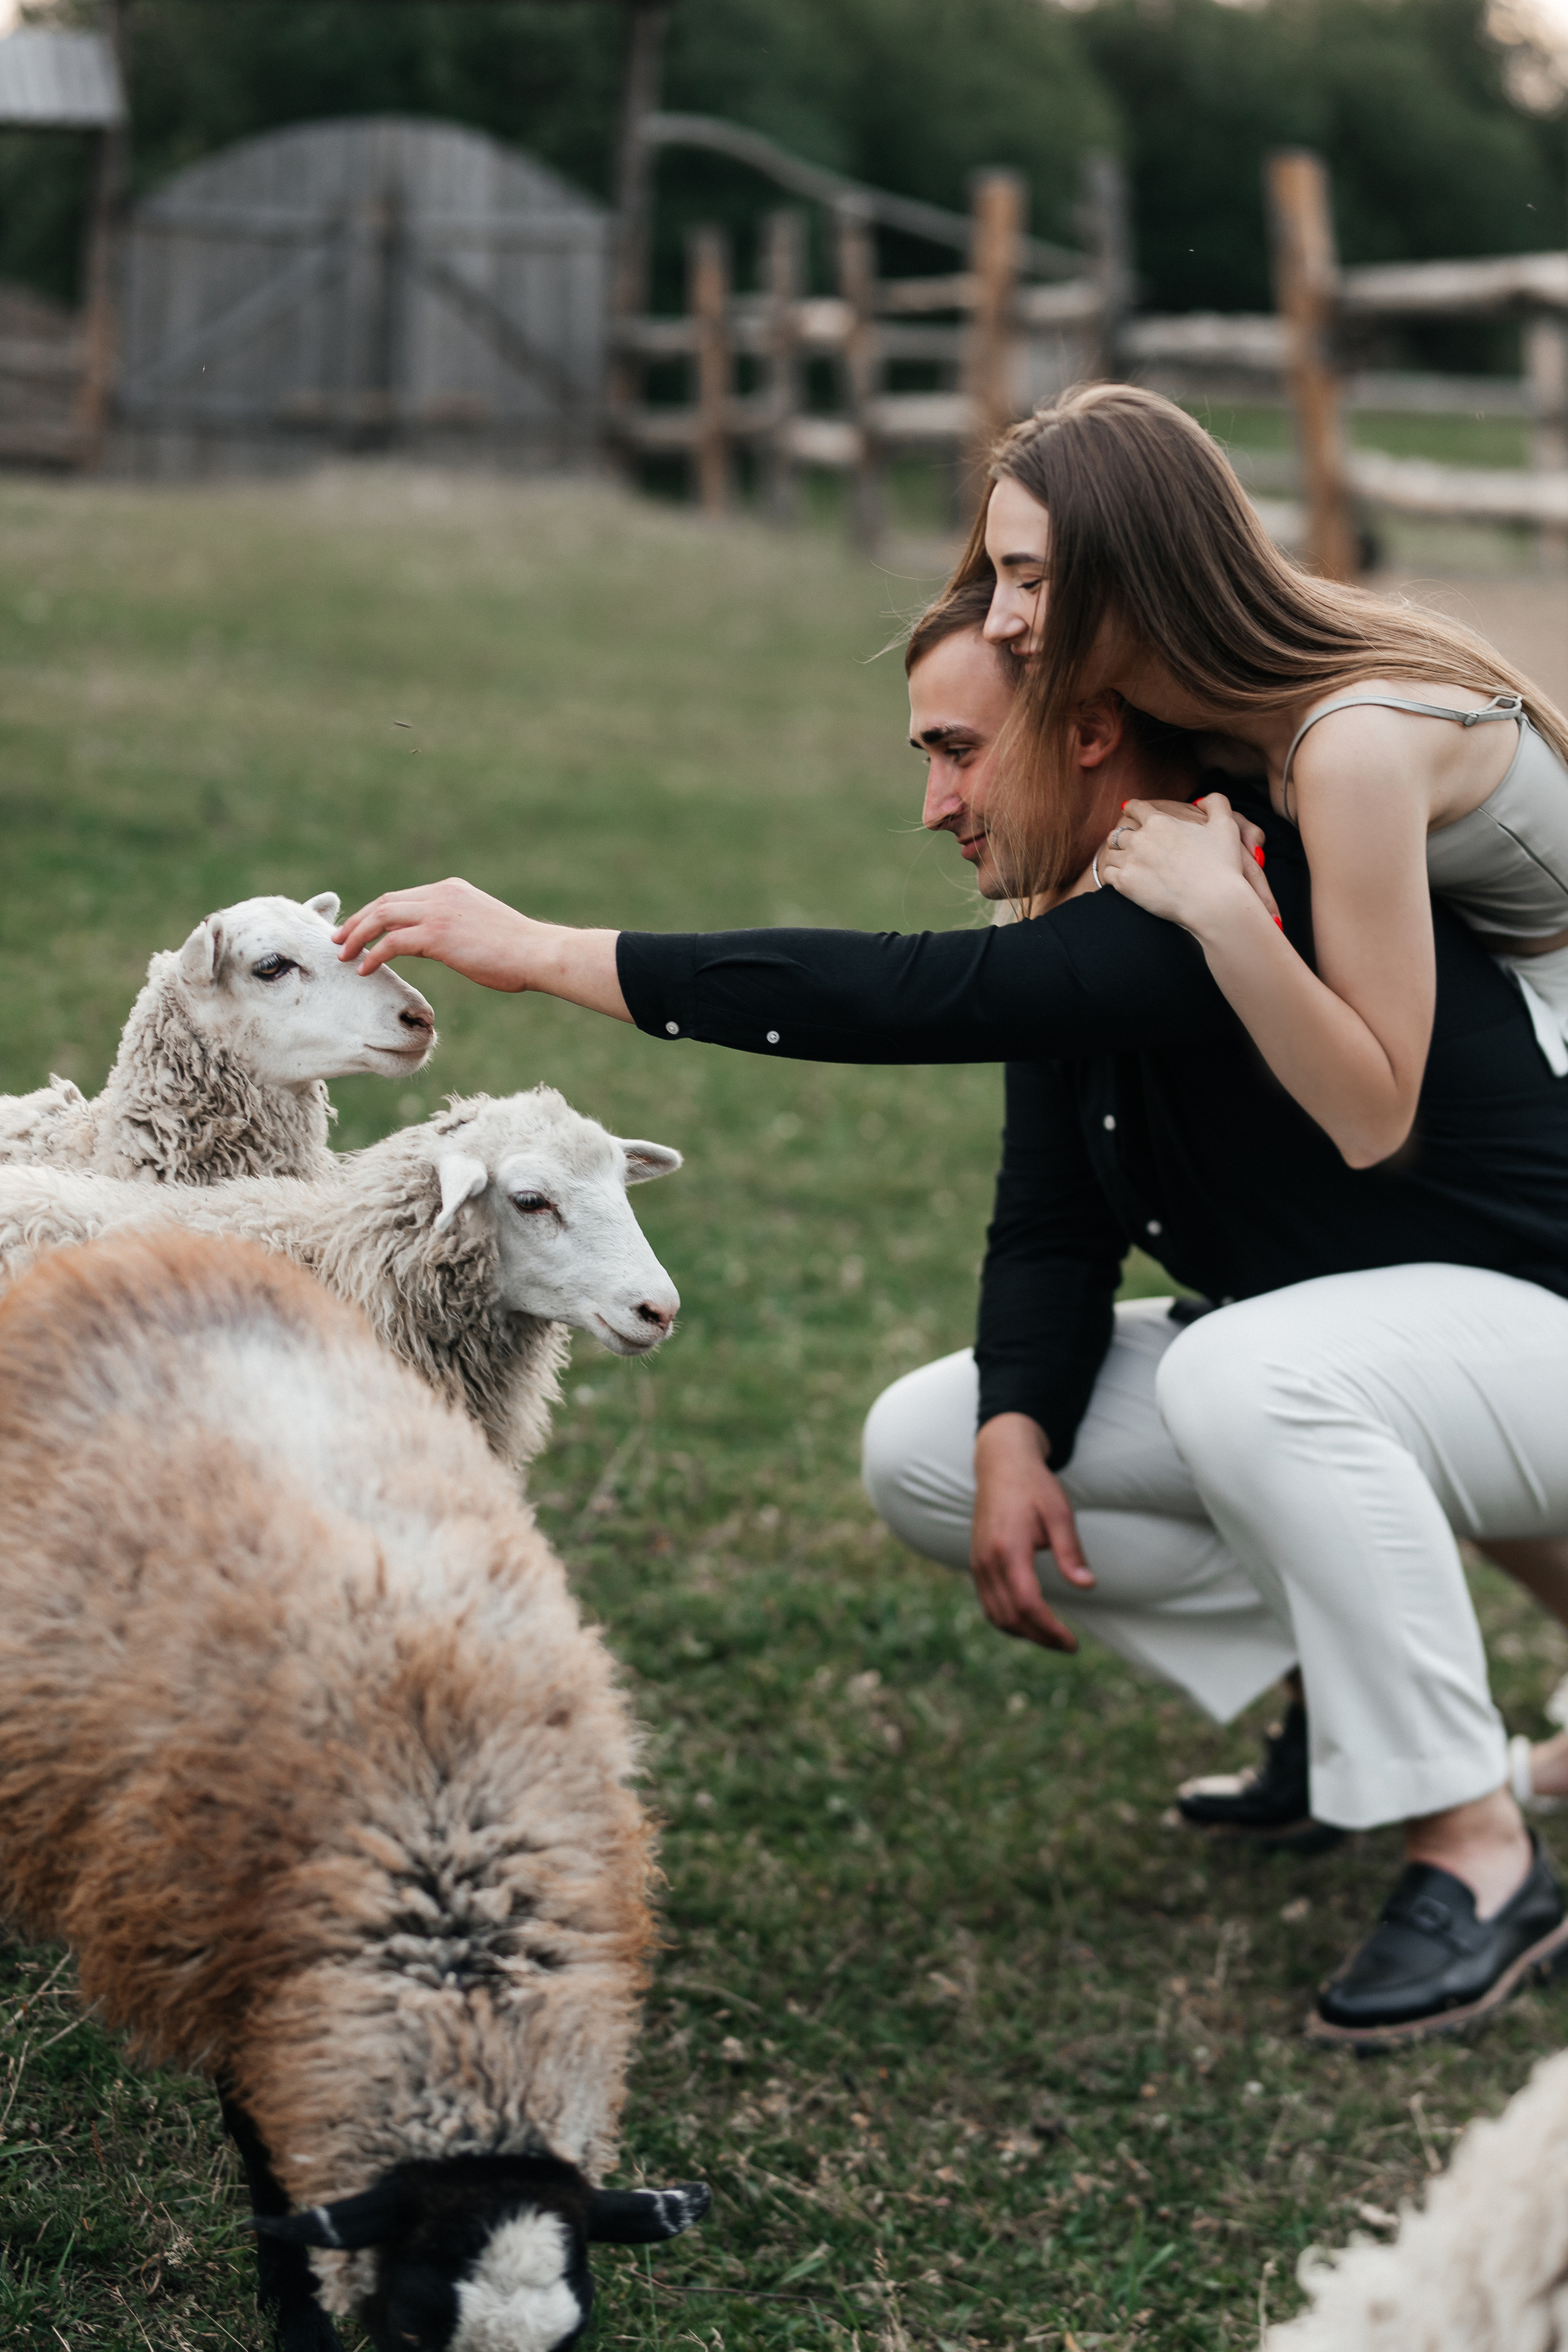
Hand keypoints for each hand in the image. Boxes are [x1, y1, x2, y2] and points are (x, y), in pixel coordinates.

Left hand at [334, 879, 537, 987]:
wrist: (537, 952)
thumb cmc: (518, 950)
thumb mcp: (482, 927)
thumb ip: (458, 927)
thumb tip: (448, 944)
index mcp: (452, 890)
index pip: (402, 896)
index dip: (376, 912)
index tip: (361, 928)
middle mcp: (441, 895)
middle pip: (385, 902)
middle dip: (358, 920)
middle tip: (339, 939)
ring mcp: (438, 912)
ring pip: (382, 917)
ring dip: (357, 935)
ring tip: (343, 954)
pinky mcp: (437, 935)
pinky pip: (391, 942)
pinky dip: (373, 954)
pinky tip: (365, 968)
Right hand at [970, 1414, 1094, 1650]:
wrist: (1001, 1464)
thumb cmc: (1034, 1486)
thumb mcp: (1059, 1513)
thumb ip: (1070, 1551)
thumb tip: (1087, 1586)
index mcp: (1008, 1549)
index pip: (1028, 1604)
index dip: (1050, 1630)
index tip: (1073, 1643)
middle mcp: (987, 1561)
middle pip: (1010, 1617)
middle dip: (1040, 1638)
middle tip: (1069, 1645)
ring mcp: (978, 1564)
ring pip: (996, 1615)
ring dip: (1024, 1633)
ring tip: (1052, 1637)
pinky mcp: (977, 1563)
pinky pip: (989, 1603)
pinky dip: (1009, 1620)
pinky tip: (1032, 1620)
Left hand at [1096, 794, 1279, 933]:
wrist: (1213, 902)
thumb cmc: (1222, 865)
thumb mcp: (1226, 825)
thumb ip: (1217, 803)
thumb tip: (1202, 800)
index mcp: (1160, 821)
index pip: (1136, 808)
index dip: (1131, 808)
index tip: (1127, 810)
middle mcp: (1141, 838)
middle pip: (1119, 832)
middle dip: (1122, 835)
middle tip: (1124, 841)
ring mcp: (1131, 861)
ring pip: (1111, 853)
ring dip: (1117, 856)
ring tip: (1122, 861)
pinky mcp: (1125, 884)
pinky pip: (1108, 874)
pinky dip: (1111, 875)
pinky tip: (1118, 878)